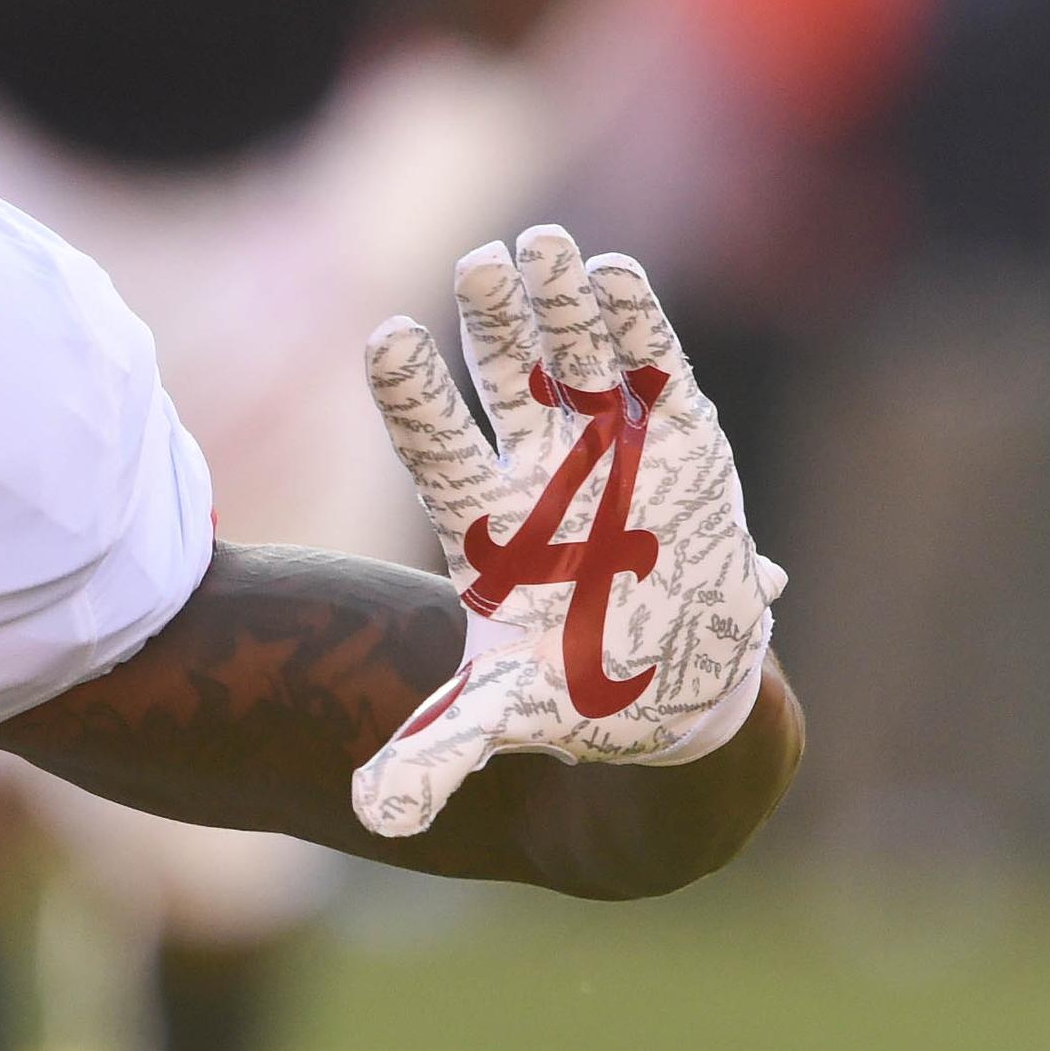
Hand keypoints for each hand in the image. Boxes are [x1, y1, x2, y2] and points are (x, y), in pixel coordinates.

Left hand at [352, 226, 782, 839]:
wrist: (673, 701)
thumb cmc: (580, 702)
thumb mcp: (504, 720)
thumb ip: (441, 747)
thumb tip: (370, 811)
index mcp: (485, 526)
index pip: (435, 445)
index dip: (411, 397)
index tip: (378, 341)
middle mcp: (540, 475)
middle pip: (504, 382)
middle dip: (490, 324)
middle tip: (471, 263)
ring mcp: (610, 453)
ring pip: (576, 360)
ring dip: (561, 301)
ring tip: (540, 239)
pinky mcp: (679, 446)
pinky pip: (658, 373)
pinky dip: (643, 325)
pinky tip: (617, 271)